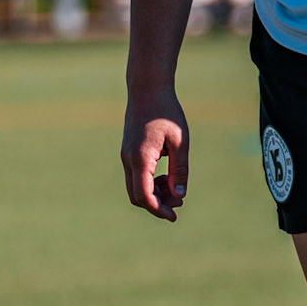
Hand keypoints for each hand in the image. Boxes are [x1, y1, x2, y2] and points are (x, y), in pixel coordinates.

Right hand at [121, 88, 189, 220]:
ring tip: (176, 188)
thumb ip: (180, 170)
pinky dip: (149, 183)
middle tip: (180, 202)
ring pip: (135, 187)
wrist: (147, 89)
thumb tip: (180, 195)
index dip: (158, 209)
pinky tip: (166, 177)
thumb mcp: (180, 142)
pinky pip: (135, 176)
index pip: (144, 195)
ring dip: (154, 194)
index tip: (174, 216)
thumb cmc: (166, 112)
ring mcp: (126, 156)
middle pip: (137, 196)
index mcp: (141, 158)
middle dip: (157, 204)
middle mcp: (129, 160)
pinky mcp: (128, 152)